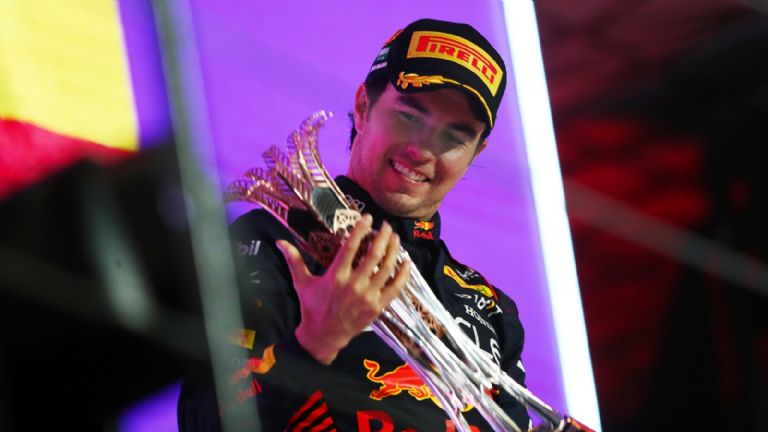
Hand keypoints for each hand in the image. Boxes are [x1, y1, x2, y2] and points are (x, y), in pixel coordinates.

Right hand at [276, 214, 409, 364]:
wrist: (323, 337)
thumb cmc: (312, 307)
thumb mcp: (301, 283)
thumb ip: (294, 260)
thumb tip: (280, 241)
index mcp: (335, 276)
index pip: (351, 247)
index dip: (361, 230)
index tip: (368, 217)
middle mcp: (353, 285)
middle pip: (373, 255)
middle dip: (382, 237)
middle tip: (386, 225)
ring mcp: (367, 297)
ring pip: (386, 268)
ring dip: (393, 250)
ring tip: (395, 238)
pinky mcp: (377, 307)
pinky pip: (395, 287)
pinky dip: (403, 274)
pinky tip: (406, 262)